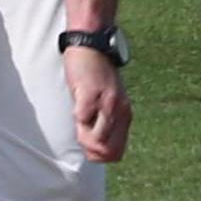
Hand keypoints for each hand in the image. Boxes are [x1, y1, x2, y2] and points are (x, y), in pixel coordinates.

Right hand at [65, 48, 131, 162]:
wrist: (91, 46)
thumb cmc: (95, 75)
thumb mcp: (107, 101)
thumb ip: (105, 123)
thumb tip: (96, 149)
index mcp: (124, 115)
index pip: (116, 153)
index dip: (99, 155)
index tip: (89, 140)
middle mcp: (120, 111)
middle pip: (107, 152)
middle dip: (90, 150)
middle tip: (82, 131)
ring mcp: (107, 103)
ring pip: (96, 141)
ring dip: (82, 134)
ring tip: (79, 116)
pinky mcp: (91, 94)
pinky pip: (82, 119)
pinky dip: (76, 117)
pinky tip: (77, 103)